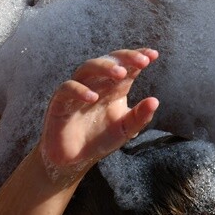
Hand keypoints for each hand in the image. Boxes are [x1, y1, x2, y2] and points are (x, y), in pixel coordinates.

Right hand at [38, 48, 158, 185]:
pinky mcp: (60, 102)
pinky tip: (93, 97)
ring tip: (121, 74)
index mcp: (114, 87)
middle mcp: (97, 84)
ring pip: (88, 67)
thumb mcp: (125, 130)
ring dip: (104, 67)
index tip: (154, 54)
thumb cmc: (101, 139)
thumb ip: (140, 117)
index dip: (138, 56)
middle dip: (126, 58)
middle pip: (109, 60)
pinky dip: (79, 90)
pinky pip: (67, 89)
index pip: (127, 65)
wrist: (75, 160)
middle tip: (142, 61)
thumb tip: (155, 101)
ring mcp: (78, 90)